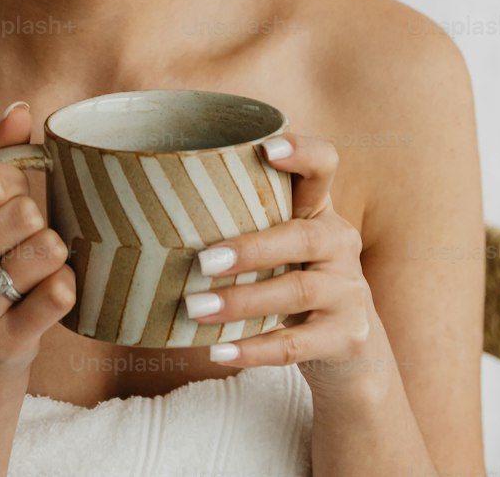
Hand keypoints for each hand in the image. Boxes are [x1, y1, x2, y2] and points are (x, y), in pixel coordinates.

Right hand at [0, 102, 74, 386]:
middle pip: (23, 210)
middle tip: (12, 245)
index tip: (2, 201)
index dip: (13, 182)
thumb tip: (20, 111)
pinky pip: (60, 292)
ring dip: (49, 255)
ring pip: (46, 248)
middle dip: (32, 221)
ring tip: (26, 271)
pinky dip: (63, 287)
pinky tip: (41, 297)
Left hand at [182, 132, 379, 402]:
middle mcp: (340, 243)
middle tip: (203, 260)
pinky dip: (255, 350)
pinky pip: (297, 344)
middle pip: (303, 237)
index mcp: (319, 209)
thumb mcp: (280, 243)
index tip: (265, 149)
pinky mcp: (347, 337)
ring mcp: (348, 291)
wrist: (351, 349)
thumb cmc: (291, 277)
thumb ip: (241, 221)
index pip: (324, 164)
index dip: (302, 152)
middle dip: (251, 248)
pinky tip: (219, 351)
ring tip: (196, 309)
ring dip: (243, 301)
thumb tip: (148, 209)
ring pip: (297, 291)